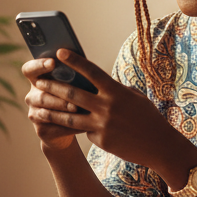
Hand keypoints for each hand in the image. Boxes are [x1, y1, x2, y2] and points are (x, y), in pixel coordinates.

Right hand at [21, 56, 81, 151]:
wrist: (72, 126)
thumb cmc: (75, 98)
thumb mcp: (74, 85)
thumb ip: (73, 76)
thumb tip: (86, 67)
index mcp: (37, 80)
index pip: (29, 69)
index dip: (39, 65)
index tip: (53, 62)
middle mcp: (32, 96)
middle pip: (41, 93)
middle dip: (59, 94)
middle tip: (73, 93)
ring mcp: (34, 113)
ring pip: (47, 111)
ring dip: (63, 109)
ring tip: (78, 108)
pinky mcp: (40, 129)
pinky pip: (54, 126)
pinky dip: (69, 125)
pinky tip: (82, 123)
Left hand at [30, 49, 174, 167]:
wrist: (159, 145)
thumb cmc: (148, 117)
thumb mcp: (134, 97)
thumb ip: (113, 90)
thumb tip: (95, 84)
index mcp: (116, 91)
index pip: (91, 71)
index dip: (74, 60)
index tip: (60, 52)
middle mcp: (107, 107)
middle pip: (73, 94)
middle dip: (53, 87)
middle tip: (39, 82)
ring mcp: (102, 125)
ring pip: (69, 117)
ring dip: (51, 112)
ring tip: (36, 109)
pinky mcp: (100, 141)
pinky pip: (84, 131)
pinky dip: (78, 128)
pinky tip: (68, 128)